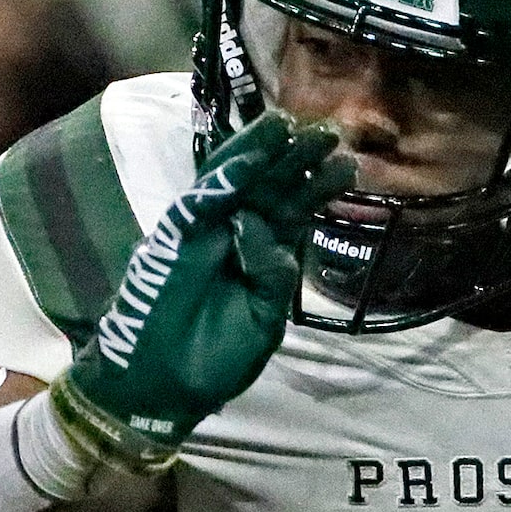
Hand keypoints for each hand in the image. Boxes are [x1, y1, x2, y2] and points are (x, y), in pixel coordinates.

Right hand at [52, 114, 354, 472]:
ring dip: (262, 152)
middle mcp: (236, 235)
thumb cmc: (215, 359)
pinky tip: (252, 154)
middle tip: (329, 132)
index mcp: (263, 256)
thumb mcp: (264, 323)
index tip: (347, 165)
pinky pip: (203, 198)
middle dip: (297, 160)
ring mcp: (205, 231)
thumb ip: (272, 277)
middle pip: (270, 188)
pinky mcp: (176, 234)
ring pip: (238, 181)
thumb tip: (264, 229)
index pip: (294, 212)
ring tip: (291, 126)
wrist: (163, 385)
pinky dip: (227, 174)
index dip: (318, 187)